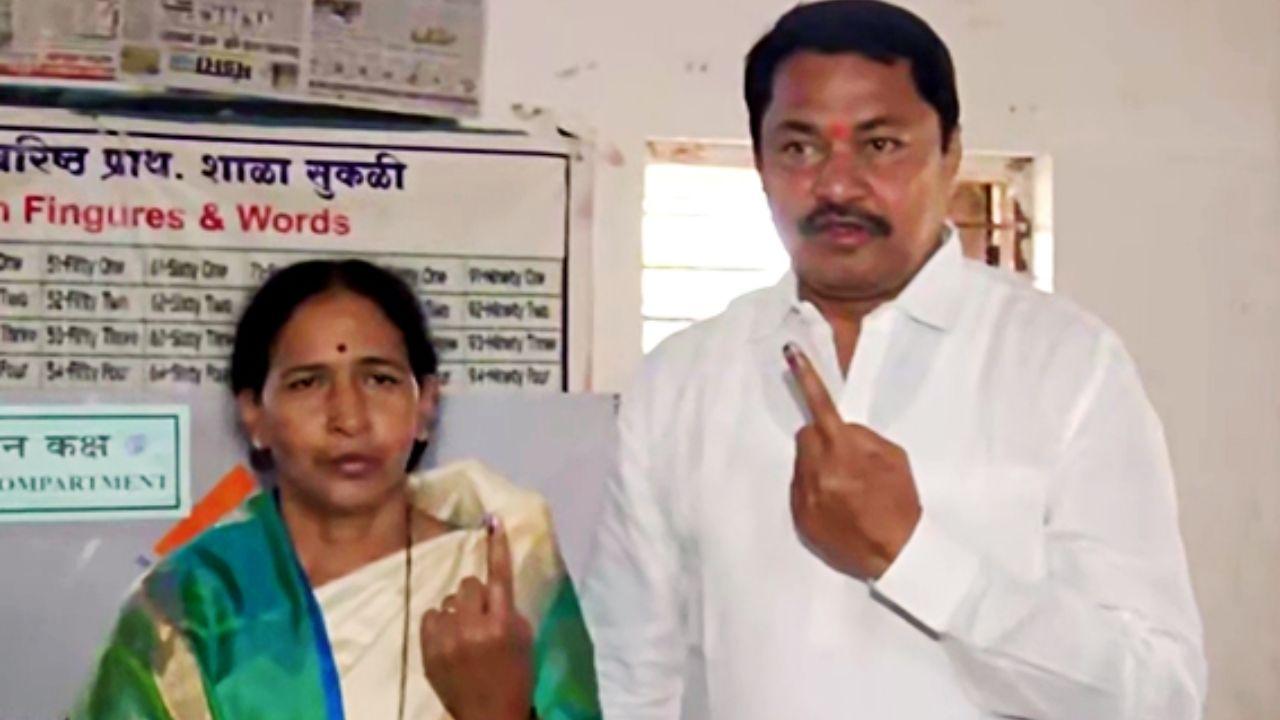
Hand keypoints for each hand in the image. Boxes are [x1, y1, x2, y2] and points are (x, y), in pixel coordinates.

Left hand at [421, 515, 532, 719]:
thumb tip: (491, 587)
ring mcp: (447, 639)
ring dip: (457, 611)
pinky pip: (430, 615)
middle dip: (475, 595)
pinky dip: (440, 623)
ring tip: (465, 633)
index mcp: (502, 624)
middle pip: (468, 584)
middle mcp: (473, 627)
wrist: (489, 715)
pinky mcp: (428, 649)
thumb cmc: (514, 675)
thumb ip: (508, 610)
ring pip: (447, 600)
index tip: (493, 522)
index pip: (499, 577)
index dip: (497, 548)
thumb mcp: (522, 639)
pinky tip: (449, 639)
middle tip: (482, 614)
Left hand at [785, 343, 922, 579]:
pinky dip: (814, 491)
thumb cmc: (900, 501)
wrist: (895, 553)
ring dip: (818, 467)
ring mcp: (805, 495)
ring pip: (802, 464)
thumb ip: (862, 437)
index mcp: (844, 450)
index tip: (789, 353)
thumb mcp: (893, 457)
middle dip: (821, 440)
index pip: (821, 406)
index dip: (805, 376)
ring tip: (845, 488)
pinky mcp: (799, 517)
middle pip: (806, 436)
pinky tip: (837, 506)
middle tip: (844, 458)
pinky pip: (799, 490)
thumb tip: (840, 429)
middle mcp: (818, 470)